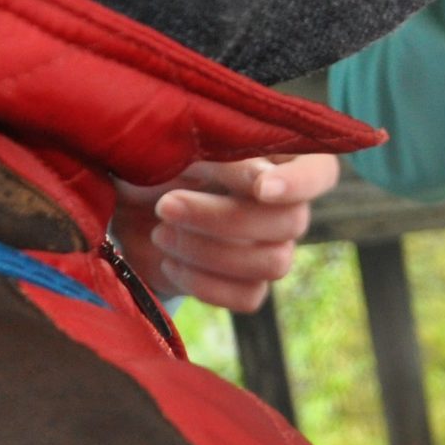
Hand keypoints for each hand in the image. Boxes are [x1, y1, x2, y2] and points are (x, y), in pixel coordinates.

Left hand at [110, 153, 340, 311]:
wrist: (123, 203)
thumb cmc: (158, 160)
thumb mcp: (185, 146)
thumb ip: (227, 157)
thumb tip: (264, 182)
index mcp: (283, 159)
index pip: (321, 172)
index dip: (299, 184)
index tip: (261, 189)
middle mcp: (287, 205)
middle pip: (291, 223)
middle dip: (222, 218)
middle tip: (166, 205)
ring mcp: (271, 248)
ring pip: (273, 264)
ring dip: (209, 251)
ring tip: (161, 232)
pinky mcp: (246, 284)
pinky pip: (249, 298)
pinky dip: (204, 283)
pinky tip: (169, 261)